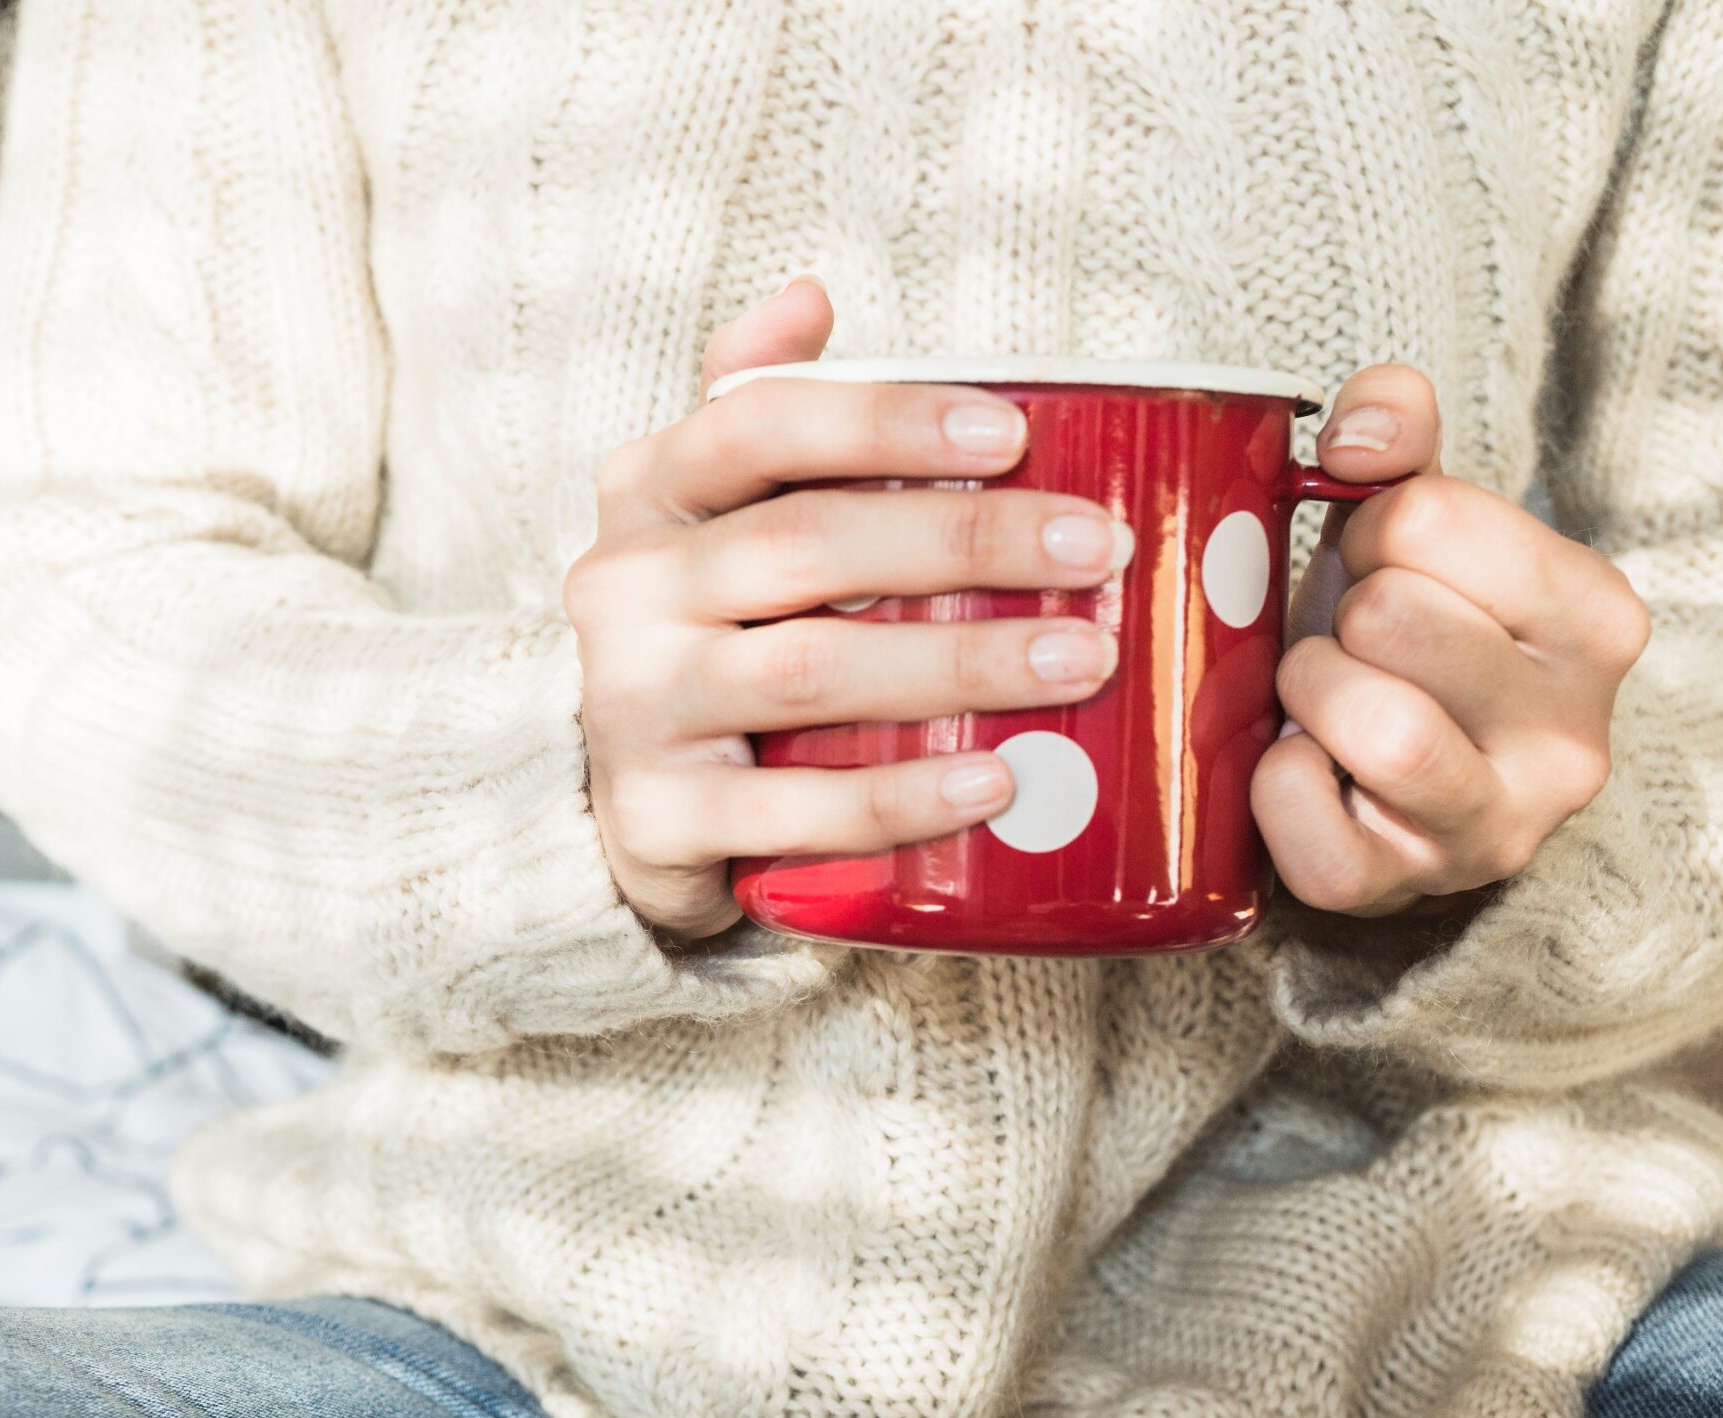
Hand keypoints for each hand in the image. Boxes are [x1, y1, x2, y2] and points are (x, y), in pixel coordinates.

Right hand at [567, 282, 1132, 938]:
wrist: (624, 806)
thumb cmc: (706, 634)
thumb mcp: (712, 514)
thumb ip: (758, 406)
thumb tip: (810, 295)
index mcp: (646, 493)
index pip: (756, 422)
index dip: (884, 420)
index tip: (1013, 432)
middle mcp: (622, 590)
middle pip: (803, 545)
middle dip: (966, 540)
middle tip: (1099, 551)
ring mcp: (629, 707)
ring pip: (806, 672)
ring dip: (958, 664)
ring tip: (1082, 660)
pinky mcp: (657, 818)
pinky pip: (792, 811)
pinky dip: (900, 797)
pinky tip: (994, 784)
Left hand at [1254, 365, 1649, 918]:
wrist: (1383, 789)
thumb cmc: (1400, 642)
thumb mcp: (1415, 525)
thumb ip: (1399, 431)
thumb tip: (1357, 437)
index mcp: (1595, 620)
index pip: (1428, 518)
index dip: (1371, 532)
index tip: (1383, 572)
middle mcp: (1573, 734)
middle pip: (1390, 615)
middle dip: (1337, 616)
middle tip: (1346, 646)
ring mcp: (1493, 826)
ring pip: (1374, 723)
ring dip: (1306, 690)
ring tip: (1317, 700)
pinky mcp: (1399, 887)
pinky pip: (1301, 811)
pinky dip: (1270, 779)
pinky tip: (1298, 765)